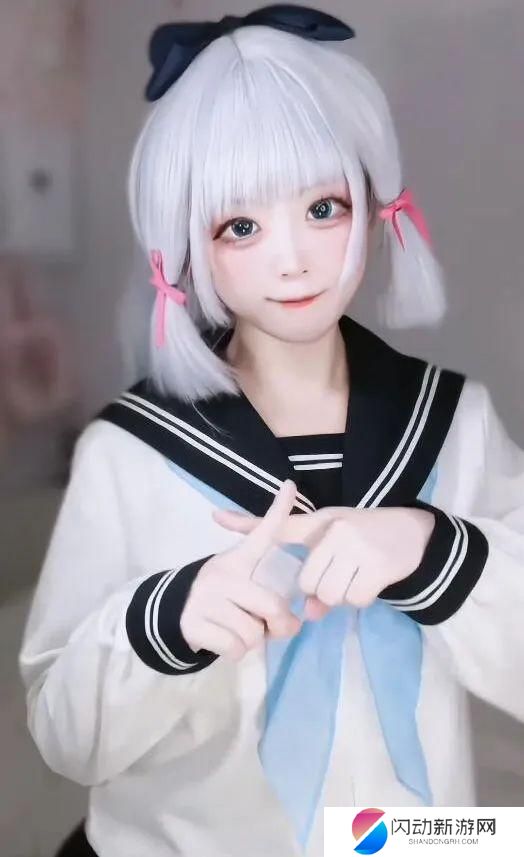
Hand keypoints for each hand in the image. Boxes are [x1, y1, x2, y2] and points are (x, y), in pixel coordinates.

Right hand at [180, 480, 302, 661]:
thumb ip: (268, 597)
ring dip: (253, 641)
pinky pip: (235, 648)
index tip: (290, 485)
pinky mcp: (194, 622)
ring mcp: (207, 598)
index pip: (262, 534)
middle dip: (279, 626)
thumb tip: (292, 622)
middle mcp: (222, 575)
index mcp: (237, 562)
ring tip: (239, 630)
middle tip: (272, 628)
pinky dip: (235, 653)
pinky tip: (224, 640)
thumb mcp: (240, 584)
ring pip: (253, 633)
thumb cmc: (221, 600)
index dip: (277, 511)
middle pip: (272, 606)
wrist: (173, 613)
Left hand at [213, 503, 434, 620]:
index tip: (216, 516)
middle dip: (320, 590)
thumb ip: (310, 566)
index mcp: (323, 522)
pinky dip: (361, 599)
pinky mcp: (380, 567)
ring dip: (340, 596)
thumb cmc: (364, 533)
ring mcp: (360, 549)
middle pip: (309, 583)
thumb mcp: (332, 535)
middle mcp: (338, 532)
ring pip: (331, 595)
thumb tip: (306, 612)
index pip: (282, 529)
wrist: (412, 533)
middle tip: (337, 576)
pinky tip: (368, 582)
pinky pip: (356, 600)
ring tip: (353, 578)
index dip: (246, 523)